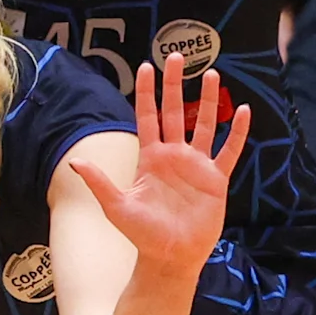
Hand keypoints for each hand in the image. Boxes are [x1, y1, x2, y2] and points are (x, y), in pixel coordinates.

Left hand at [67, 61, 244, 280]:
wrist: (169, 257)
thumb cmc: (141, 234)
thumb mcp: (116, 206)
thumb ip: (99, 181)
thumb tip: (74, 161)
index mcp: (150, 158)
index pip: (148, 117)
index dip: (148, 93)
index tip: (147, 67)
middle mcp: (173, 156)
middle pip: (175, 112)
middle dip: (175, 85)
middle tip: (177, 57)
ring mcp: (196, 165)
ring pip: (204, 125)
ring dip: (207, 101)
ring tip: (211, 75)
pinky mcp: (216, 179)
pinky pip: (228, 150)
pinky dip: (236, 132)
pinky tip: (241, 110)